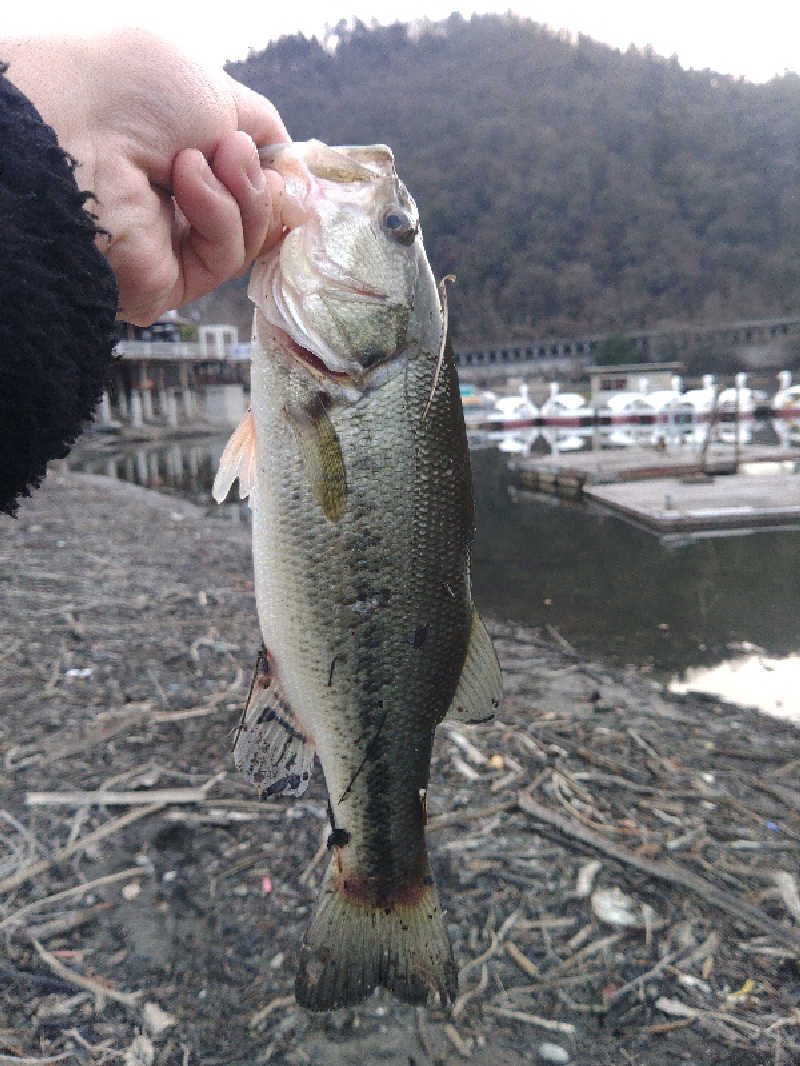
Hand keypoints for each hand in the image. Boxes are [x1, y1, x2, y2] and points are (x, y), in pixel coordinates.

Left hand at [3, 29, 288, 324]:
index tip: (284, 161)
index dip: (274, 173)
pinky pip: (225, 258)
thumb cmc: (129, 92)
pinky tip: (187, 182)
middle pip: (258, 213)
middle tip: (233, 152)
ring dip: (240, 195)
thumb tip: (289, 168)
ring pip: (248, 238)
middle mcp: (174, 204)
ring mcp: (172, 246)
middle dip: (258, 182)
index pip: (248, 179)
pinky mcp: (171, 283)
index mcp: (179, 155)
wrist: (74, 129)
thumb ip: (259, 128)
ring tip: (198, 160)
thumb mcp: (213, 89)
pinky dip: (218, 216)